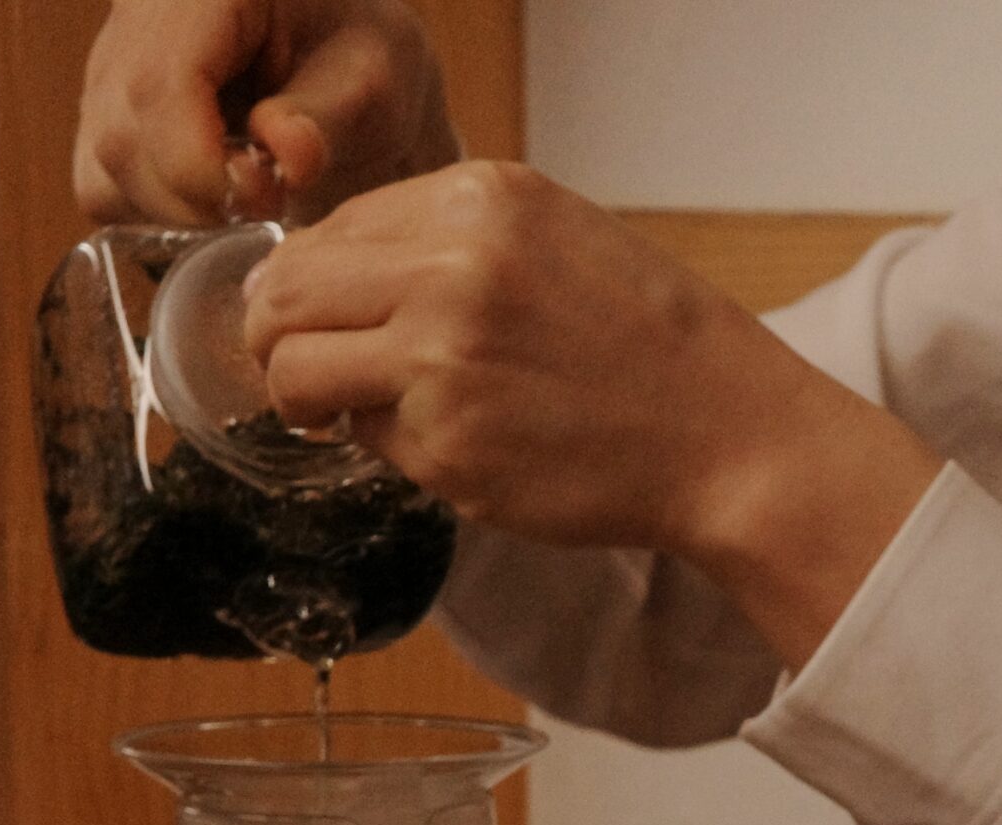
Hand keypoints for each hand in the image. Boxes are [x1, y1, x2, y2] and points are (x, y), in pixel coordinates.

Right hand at [75, 0, 459, 225]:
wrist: (339, 49)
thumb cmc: (357, 50)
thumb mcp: (371, 75)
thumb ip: (326, 116)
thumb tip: (287, 157)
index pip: (160, 86)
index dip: (200, 165)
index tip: (263, 198)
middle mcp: (138, 18)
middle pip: (121, 139)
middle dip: (195, 201)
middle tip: (268, 204)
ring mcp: (110, 67)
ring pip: (101, 173)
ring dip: (177, 215)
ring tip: (246, 197)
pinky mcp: (104, 113)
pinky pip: (103, 190)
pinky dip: (159, 216)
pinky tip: (216, 196)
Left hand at [241, 162, 943, 666]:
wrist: (724, 434)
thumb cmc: (649, 344)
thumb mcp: (552, 238)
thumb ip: (444, 242)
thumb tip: (329, 274)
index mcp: (477, 201)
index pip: (326, 229)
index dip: (305, 281)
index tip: (317, 317)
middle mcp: (450, 268)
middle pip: (284, 294)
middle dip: (278, 338)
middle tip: (305, 370)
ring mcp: (440, 358)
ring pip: (294, 370)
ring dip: (305, 398)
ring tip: (348, 412)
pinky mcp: (444, 444)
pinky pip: (360, 439)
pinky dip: (382, 446)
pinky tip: (442, 441)